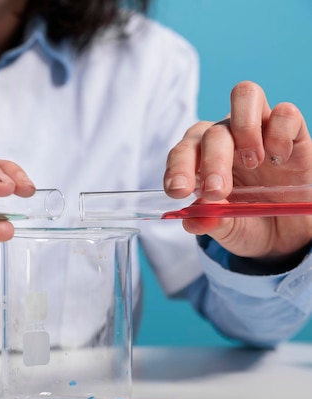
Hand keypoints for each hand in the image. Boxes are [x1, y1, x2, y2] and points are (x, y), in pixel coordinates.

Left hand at [164, 81, 311, 259]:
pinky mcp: (293, 133)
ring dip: (244, 129)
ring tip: (252, 163)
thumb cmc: (248, 222)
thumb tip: (193, 220)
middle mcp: (226, 137)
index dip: (177, 168)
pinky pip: (285, 113)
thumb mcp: (226, 229)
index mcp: (200, 158)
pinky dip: (280, 134)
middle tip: (218, 192)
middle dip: (212, 163)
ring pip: (245, 95)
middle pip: (212, 130)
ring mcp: (259, 130)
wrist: (287, 232)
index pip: (182, 151)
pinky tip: (280, 159)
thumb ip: (208, 222)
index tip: (179, 191)